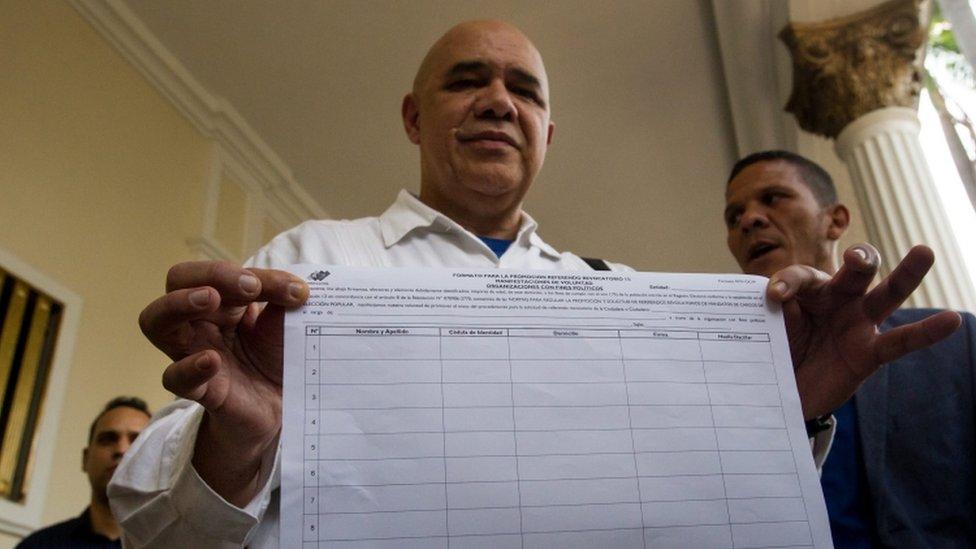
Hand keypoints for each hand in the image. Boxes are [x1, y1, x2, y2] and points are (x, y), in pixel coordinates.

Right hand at [139, 261, 307, 504]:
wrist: (284, 407)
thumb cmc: (277, 357)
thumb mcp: (285, 323)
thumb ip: (286, 301)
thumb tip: (298, 289)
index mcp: (222, 300)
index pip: (221, 272)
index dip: (255, 274)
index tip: (294, 289)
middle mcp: (200, 321)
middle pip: (177, 281)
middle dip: (210, 274)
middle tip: (250, 286)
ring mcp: (193, 353)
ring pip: (155, 322)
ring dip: (178, 303)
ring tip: (209, 299)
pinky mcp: (199, 389)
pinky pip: (174, 377)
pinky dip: (189, 367)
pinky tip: (211, 360)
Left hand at [767, 244, 960, 419]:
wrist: (784, 391)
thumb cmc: (777, 350)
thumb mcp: (768, 330)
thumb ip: (769, 313)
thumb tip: (768, 297)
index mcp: (809, 290)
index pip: (802, 277)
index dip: (789, 282)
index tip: (774, 295)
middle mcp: (838, 300)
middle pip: (855, 271)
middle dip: (858, 260)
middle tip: (854, 258)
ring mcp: (858, 324)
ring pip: (887, 294)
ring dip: (905, 274)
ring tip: (924, 252)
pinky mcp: (870, 352)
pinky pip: (901, 341)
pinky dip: (927, 332)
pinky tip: (952, 320)